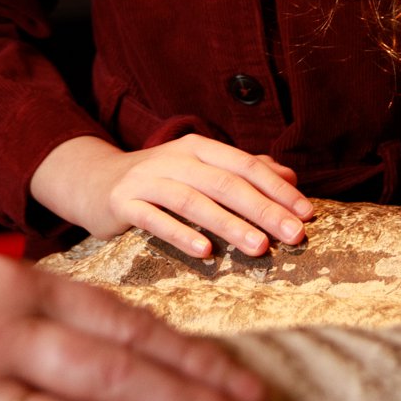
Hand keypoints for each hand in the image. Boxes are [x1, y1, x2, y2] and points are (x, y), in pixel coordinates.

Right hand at [31, 133, 312, 260]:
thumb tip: (290, 177)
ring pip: (194, 200)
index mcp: (200, 147)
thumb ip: (243, 170)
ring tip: (260, 247)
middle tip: (295, 235)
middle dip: (264, 209)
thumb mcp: (200, 169)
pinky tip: (205, 252)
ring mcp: (147, 180)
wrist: (93, 181)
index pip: (246, 165)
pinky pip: (155, 219)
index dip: (278, 189)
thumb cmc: (158, 180)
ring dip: (229, 224)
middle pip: (226, 183)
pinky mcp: (123, 203)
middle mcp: (175, 158)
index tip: (308, 214)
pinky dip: (181, 234)